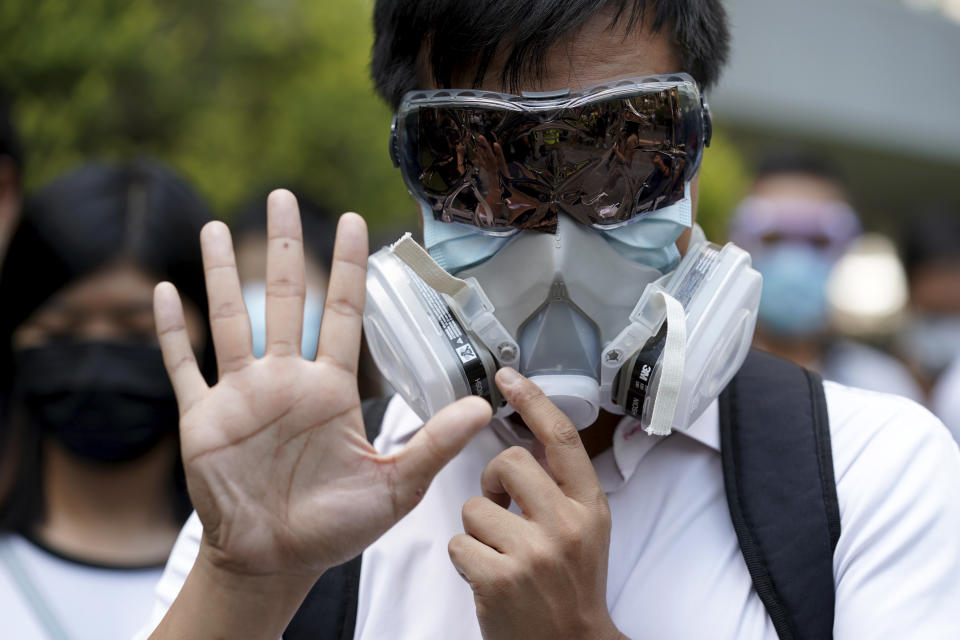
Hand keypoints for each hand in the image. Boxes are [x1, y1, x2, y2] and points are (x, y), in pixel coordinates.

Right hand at [153, 190, 491, 582]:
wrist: (275, 561)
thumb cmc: (334, 528)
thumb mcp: (394, 486)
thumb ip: (434, 443)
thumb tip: (484, 406)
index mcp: (331, 390)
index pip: (343, 313)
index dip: (348, 267)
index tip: (355, 221)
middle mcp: (286, 381)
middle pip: (285, 299)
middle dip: (283, 248)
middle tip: (283, 197)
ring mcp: (241, 396)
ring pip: (229, 321)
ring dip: (219, 274)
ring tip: (213, 227)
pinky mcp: (203, 419)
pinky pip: (183, 367)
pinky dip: (171, 332)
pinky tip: (163, 293)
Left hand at [448, 368, 626, 639]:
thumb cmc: (569, 584)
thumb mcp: (585, 530)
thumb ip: (560, 489)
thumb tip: (525, 443)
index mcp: (589, 506)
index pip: (561, 439)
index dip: (534, 400)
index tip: (508, 375)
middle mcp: (566, 524)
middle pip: (509, 461)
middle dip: (493, 478)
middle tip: (500, 505)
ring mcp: (534, 553)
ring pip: (474, 506)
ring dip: (476, 529)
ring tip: (498, 553)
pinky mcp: (500, 579)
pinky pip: (459, 543)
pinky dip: (465, 559)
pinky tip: (487, 576)